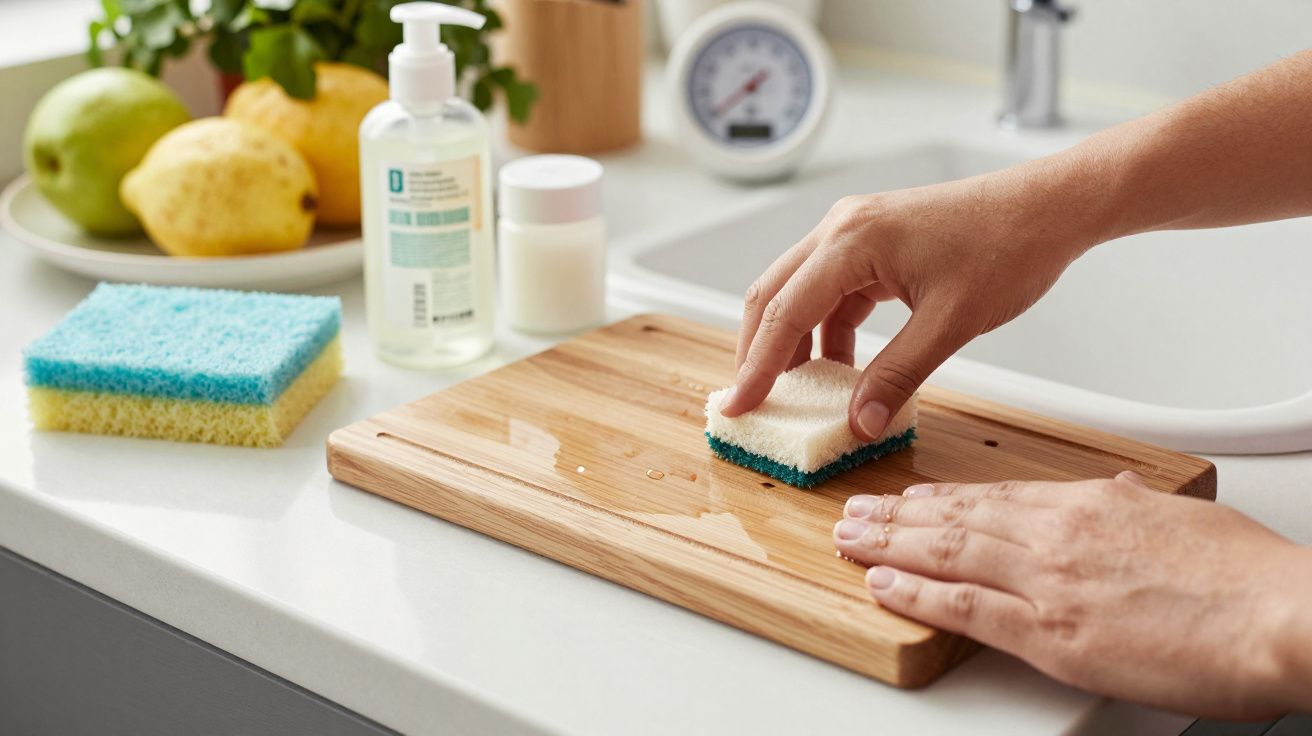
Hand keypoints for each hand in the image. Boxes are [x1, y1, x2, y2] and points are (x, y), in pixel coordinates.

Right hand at [719, 166, 1101, 439]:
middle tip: (750, 400)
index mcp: (851, 241)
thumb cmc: (1008, 248)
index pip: (783, 312)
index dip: (756, 366)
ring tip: (794, 391)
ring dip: (791, 341)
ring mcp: (855, 230)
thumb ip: (897, 375)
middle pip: (773, 294)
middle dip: (757, 351)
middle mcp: (841, 227)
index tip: (738, 406)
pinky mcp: (873, 241)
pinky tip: (839, 367)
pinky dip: (826, 329)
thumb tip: (860, 422)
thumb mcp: (949, 324)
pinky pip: (832, 290)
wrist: (1049, 208)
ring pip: (799, 291)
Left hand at [833, 473, 1311, 717]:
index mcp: (1089, 505)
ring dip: (888, 546)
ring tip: (849, 541)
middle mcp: (1056, 535)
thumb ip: (1134, 506)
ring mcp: (1047, 582)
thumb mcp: (1182, 518)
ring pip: (946, 553)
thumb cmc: (1248, 578)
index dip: (941, 499)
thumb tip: (1115, 494)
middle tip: (855, 513)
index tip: (911, 499)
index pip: (994, 497)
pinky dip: (916, 594)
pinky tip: (882, 586)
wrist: (1281, 617)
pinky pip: (964, 607)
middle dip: (896, 517)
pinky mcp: (1051, 633)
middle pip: (956, 519)